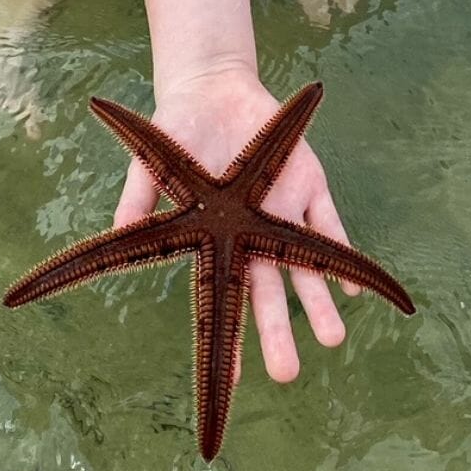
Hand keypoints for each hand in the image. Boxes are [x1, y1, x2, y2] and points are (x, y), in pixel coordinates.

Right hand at [113, 65, 361, 383]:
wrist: (212, 92)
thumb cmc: (175, 133)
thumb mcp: (151, 167)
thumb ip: (137, 200)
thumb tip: (118, 232)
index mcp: (218, 240)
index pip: (224, 298)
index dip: (231, 338)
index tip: (238, 378)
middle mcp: (254, 235)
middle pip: (269, 293)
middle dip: (277, 333)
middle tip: (287, 374)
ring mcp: (284, 211)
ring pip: (306, 266)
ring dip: (318, 301)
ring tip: (333, 339)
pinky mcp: (308, 183)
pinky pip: (329, 222)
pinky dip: (341, 249)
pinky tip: (352, 286)